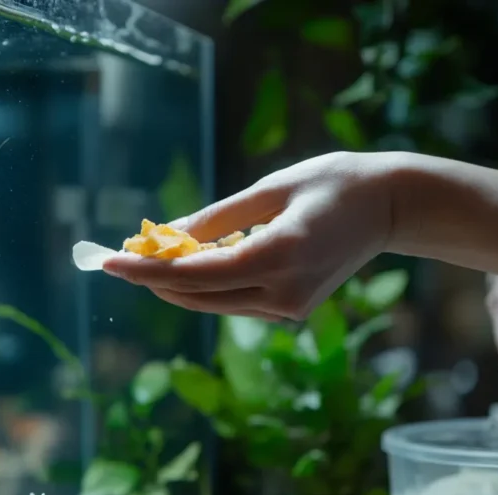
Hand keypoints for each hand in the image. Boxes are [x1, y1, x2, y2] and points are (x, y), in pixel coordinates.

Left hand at [102, 151, 408, 320]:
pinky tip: (192, 263)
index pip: (195, 272)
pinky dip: (207, 286)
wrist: (390, 207)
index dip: (146, 269)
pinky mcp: (293, 310)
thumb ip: (216, 217)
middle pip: (198, 295)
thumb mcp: (270, 189)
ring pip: (213, 304)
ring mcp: (290, 307)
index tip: (108, 262)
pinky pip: (235, 303)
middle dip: (154, 278)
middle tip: (119, 257)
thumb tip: (167, 234)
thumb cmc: (334, 182)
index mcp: (279, 255)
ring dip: (177, 284)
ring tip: (147, 257)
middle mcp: (284, 292)